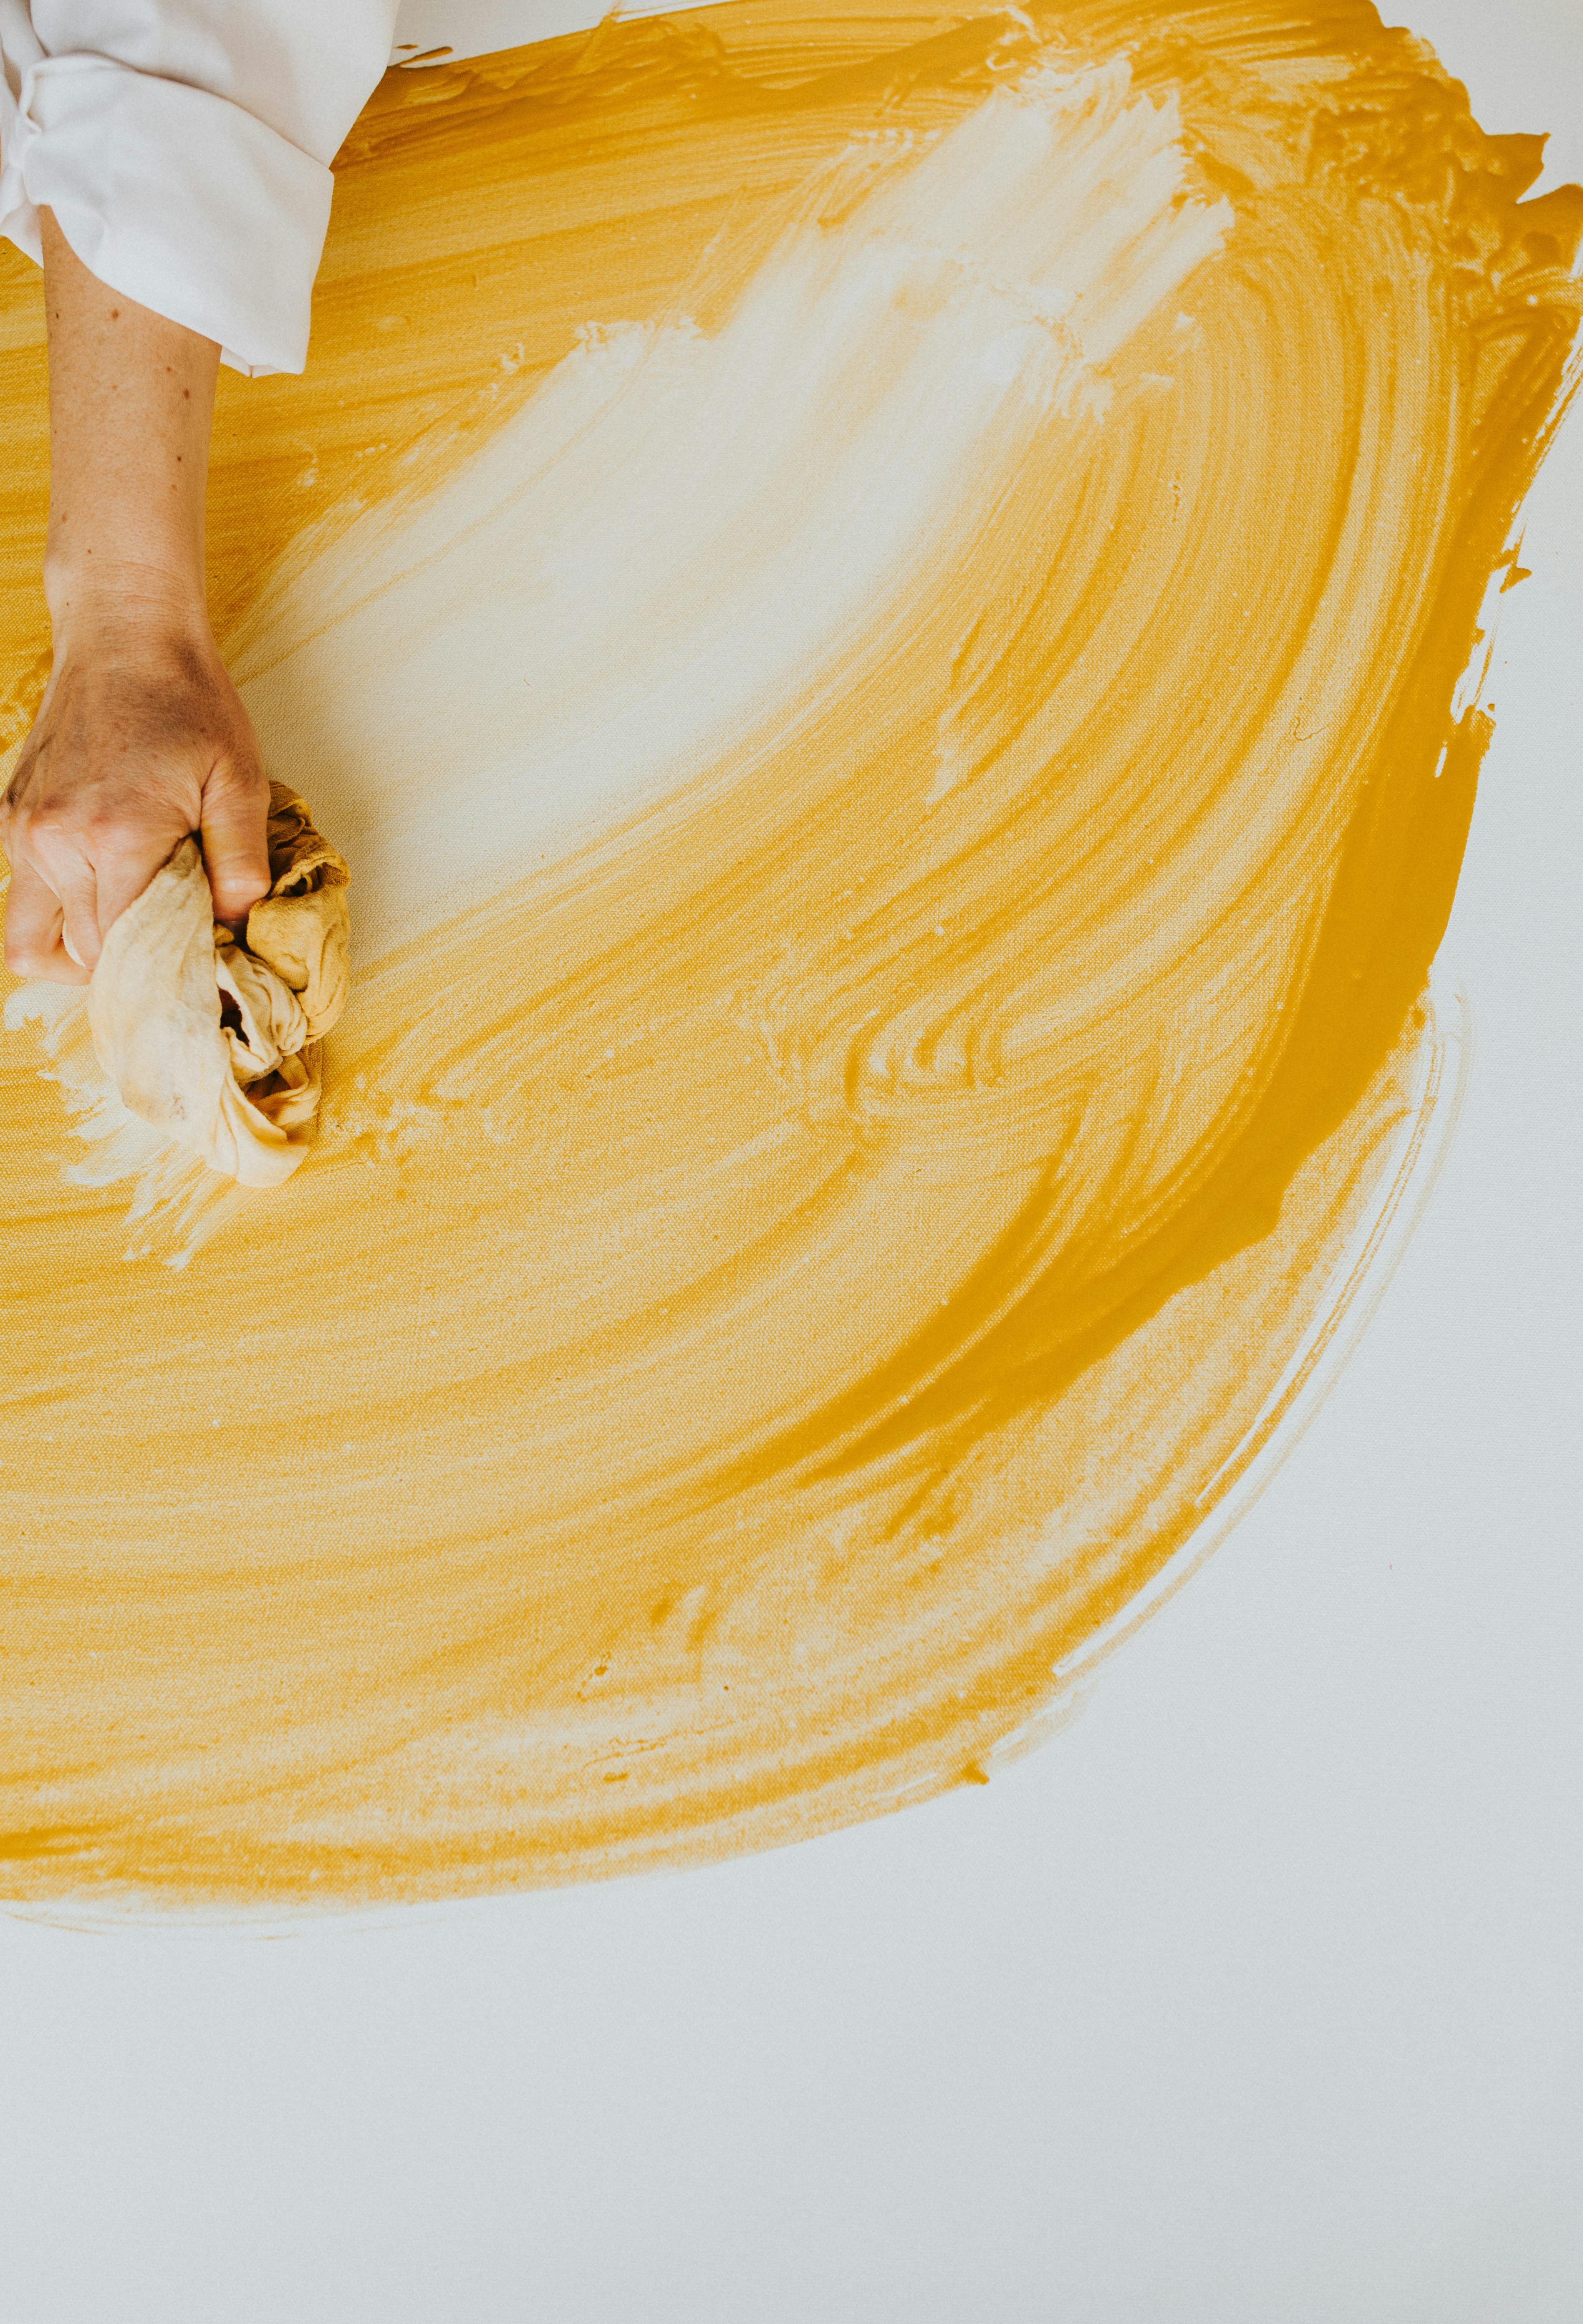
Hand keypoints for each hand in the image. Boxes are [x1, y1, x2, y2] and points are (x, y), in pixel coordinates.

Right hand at [2, 214, 268, 985]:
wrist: (124, 636)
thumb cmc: (187, 705)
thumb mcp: (236, 780)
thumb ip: (239, 861)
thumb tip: (236, 927)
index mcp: (116, 837)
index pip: (124, 952)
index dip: (160, 981)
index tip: (195, 986)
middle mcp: (56, 842)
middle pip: (82, 956)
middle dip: (128, 974)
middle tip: (174, 968)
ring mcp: (25, 833)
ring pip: (36, 940)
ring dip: (85, 956)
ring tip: (134, 945)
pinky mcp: (12, 822)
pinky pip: (23, 903)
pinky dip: (60, 920)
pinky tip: (105, 906)